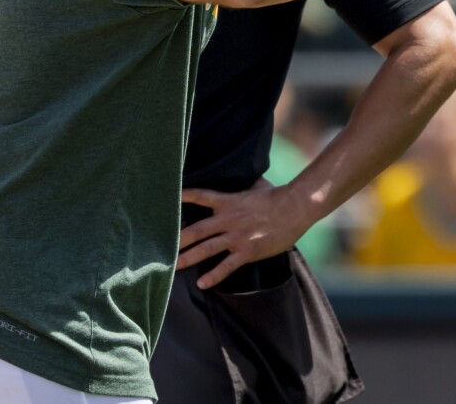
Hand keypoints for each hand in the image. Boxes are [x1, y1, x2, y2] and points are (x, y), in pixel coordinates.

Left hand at [177, 179, 310, 289]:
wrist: (295, 208)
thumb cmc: (277, 196)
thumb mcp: (256, 185)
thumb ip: (243, 184)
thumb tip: (241, 171)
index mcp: (229, 201)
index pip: (201, 196)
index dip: (184, 197)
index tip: (168, 199)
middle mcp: (228, 219)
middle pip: (196, 229)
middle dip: (177, 239)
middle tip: (160, 247)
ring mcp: (237, 236)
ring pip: (207, 249)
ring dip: (188, 258)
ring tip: (173, 266)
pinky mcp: (248, 251)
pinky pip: (227, 266)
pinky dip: (214, 276)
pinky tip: (202, 283)